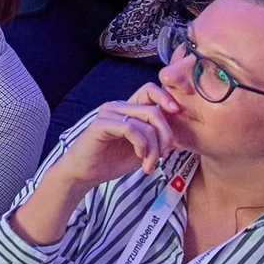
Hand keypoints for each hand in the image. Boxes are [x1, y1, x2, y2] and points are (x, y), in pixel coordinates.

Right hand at [51, 82, 182, 188]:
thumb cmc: (111, 161)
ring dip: (154, 147)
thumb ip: (155, 137)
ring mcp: (108, 114)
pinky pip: (132, 129)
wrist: (85, 173)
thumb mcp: (141, 148)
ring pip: (146, 122)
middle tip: (163, 155)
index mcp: (127, 108)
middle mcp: (117, 106)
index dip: (167, 98)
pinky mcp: (101, 124)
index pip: (150, 90)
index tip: (178, 114)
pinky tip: (140, 158)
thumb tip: (177, 133)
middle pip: (154, 110)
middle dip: (166, 135)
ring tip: (150, 164)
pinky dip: (142, 146)